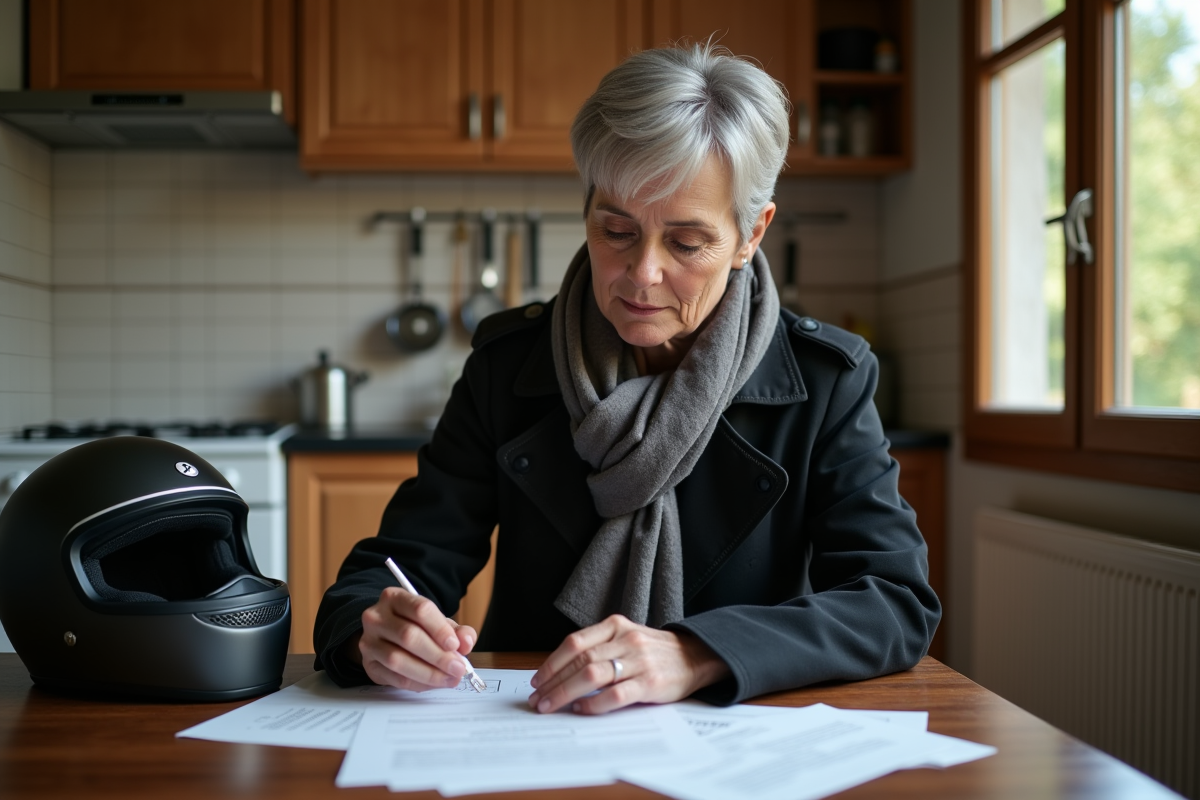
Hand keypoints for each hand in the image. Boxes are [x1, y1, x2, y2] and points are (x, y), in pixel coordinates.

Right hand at [351, 587, 477, 691]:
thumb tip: (466, 642)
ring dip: (429, 673)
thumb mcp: (437, 622)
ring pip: (398, 660)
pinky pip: (394, 678)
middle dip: (438, 655)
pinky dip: (418, 683)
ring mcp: (369, 641)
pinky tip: (434, 683)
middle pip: (408, 636)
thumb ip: (456, 631)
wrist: (387, 637)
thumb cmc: (416, 626)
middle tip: (458, 668)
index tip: (456, 645)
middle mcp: (376, 617)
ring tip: (450, 678)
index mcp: (395, 597)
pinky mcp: (368, 664)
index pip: (419, 609)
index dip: (440, 629)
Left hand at [527, 614, 729, 714]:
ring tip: (550, 706)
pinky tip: (582, 709)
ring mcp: (639, 661)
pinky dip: (595, 703)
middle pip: (580, 661)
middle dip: (554, 682)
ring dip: (566, 693)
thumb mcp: (626, 638)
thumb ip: (599, 648)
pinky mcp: (650, 683)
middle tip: (538, 699)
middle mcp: (626, 640)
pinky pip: (616, 694)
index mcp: (616, 625)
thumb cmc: (654, 651)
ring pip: (593, 675)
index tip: (538, 680)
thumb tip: (562, 672)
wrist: (696, 657)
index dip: (552, 663)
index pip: (575, 643)